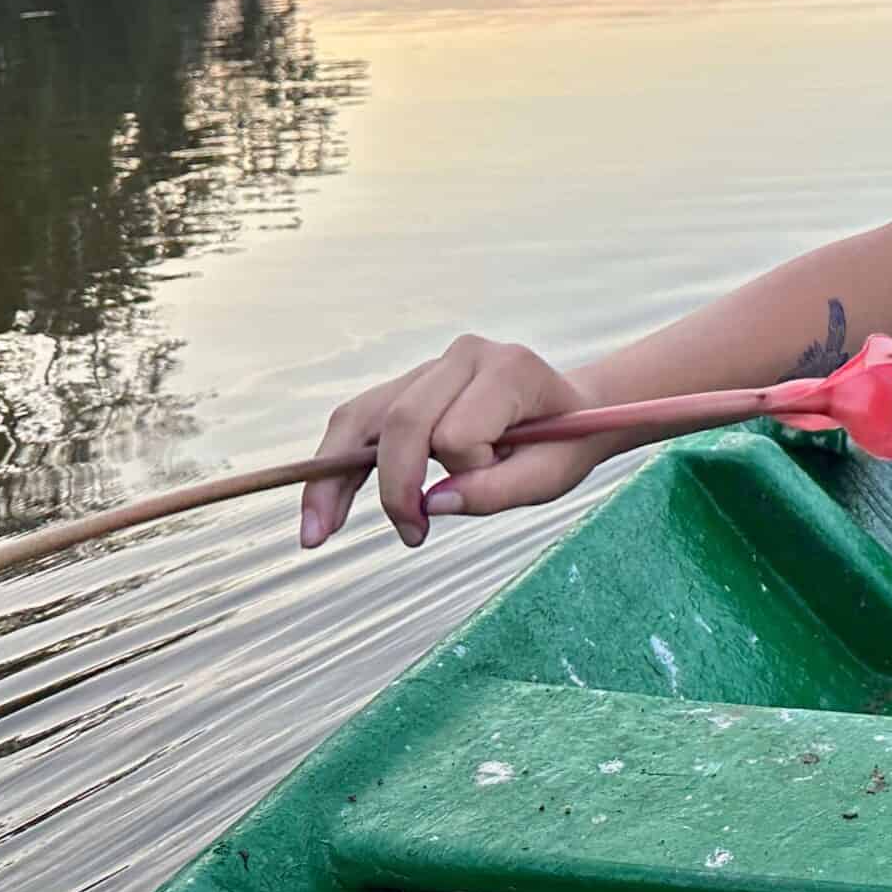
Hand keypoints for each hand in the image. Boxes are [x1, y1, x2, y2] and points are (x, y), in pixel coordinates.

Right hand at [299, 335, 601, 551]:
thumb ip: (498, 491)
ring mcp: (430, 367)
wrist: (573, 413)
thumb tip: (434, 505)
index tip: (493, 480)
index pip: (458, 430)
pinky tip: (321, 509)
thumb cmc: (564, 443)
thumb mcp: (550, 476)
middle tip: (411, 535)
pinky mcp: (407, 386)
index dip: (468, 470)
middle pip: (402, 420)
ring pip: (364, 417)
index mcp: (507, 369)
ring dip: (336, 477)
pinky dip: (335, 465)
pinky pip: (359, 421)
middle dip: (393, 486)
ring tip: (318, 533)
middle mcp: (464, 356)